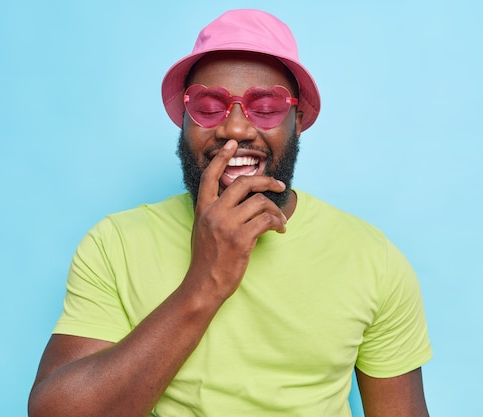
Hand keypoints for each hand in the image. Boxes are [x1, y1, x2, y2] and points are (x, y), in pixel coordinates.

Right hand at [185, 139, 287, 301]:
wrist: (204, 284)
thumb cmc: (206, 259)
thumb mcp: (203, 229)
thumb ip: (215, 211)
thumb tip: (237, 200)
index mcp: (203, 208)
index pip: (210, 176)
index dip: (222, 158)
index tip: (232, 144)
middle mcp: (214, 212)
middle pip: (244, 183)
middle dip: (266, 180)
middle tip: (279, 184)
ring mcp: (227, 225)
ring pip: (260, 202)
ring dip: (276, 210)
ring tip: (280, 221)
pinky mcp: (241, 238)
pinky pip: (266, 221)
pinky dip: (278, 224)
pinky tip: (280, 230)